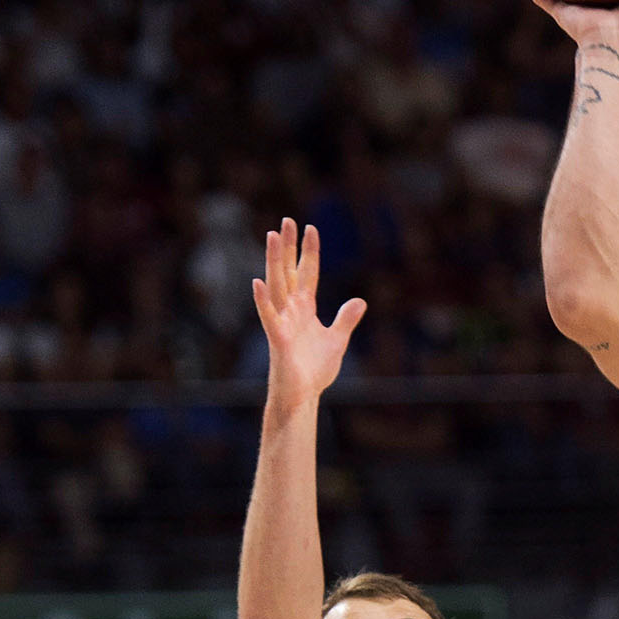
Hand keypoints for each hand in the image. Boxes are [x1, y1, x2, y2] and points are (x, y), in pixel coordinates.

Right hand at [252, 219, 365, 405]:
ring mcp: (282, 322)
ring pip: (277, 286)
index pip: (307, 273)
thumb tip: (360, 301)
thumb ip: (345, 320)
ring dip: (274, 261)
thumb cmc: (314, 371)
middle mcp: (291, 311)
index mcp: (305, 309)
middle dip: (288, 247)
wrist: (303, 397)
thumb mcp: (336, 341)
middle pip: (288, 272)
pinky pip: (269, 317)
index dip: (310, 252)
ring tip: (272, 236)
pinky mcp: (278, 339)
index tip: (311, 228)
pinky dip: (263, 300)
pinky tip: (258, 282)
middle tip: (287, 220)